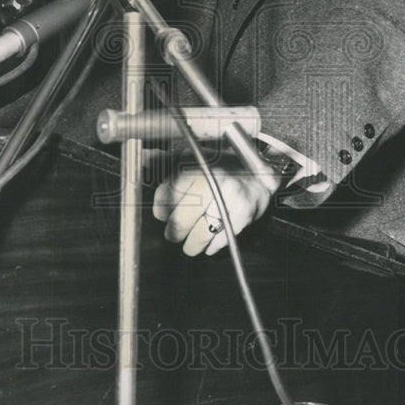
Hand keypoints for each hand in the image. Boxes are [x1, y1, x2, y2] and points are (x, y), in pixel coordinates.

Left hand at [152, 161, 279, 256]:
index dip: (162, 210)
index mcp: (197, 163)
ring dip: (192, 244)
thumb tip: (144, 159)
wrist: (260, 174)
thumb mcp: (195, 159)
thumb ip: (169, 163)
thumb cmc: (224, 168)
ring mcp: (230, 196)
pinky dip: (213, 246)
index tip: (163, 214)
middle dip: (174, 232)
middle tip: (174, 233)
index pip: (167, 195)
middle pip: (181, 220)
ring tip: (190, 244)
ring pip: (199, 234)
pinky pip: (220, 240)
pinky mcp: (244, 213)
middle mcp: (213, 177)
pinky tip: (210, 243)